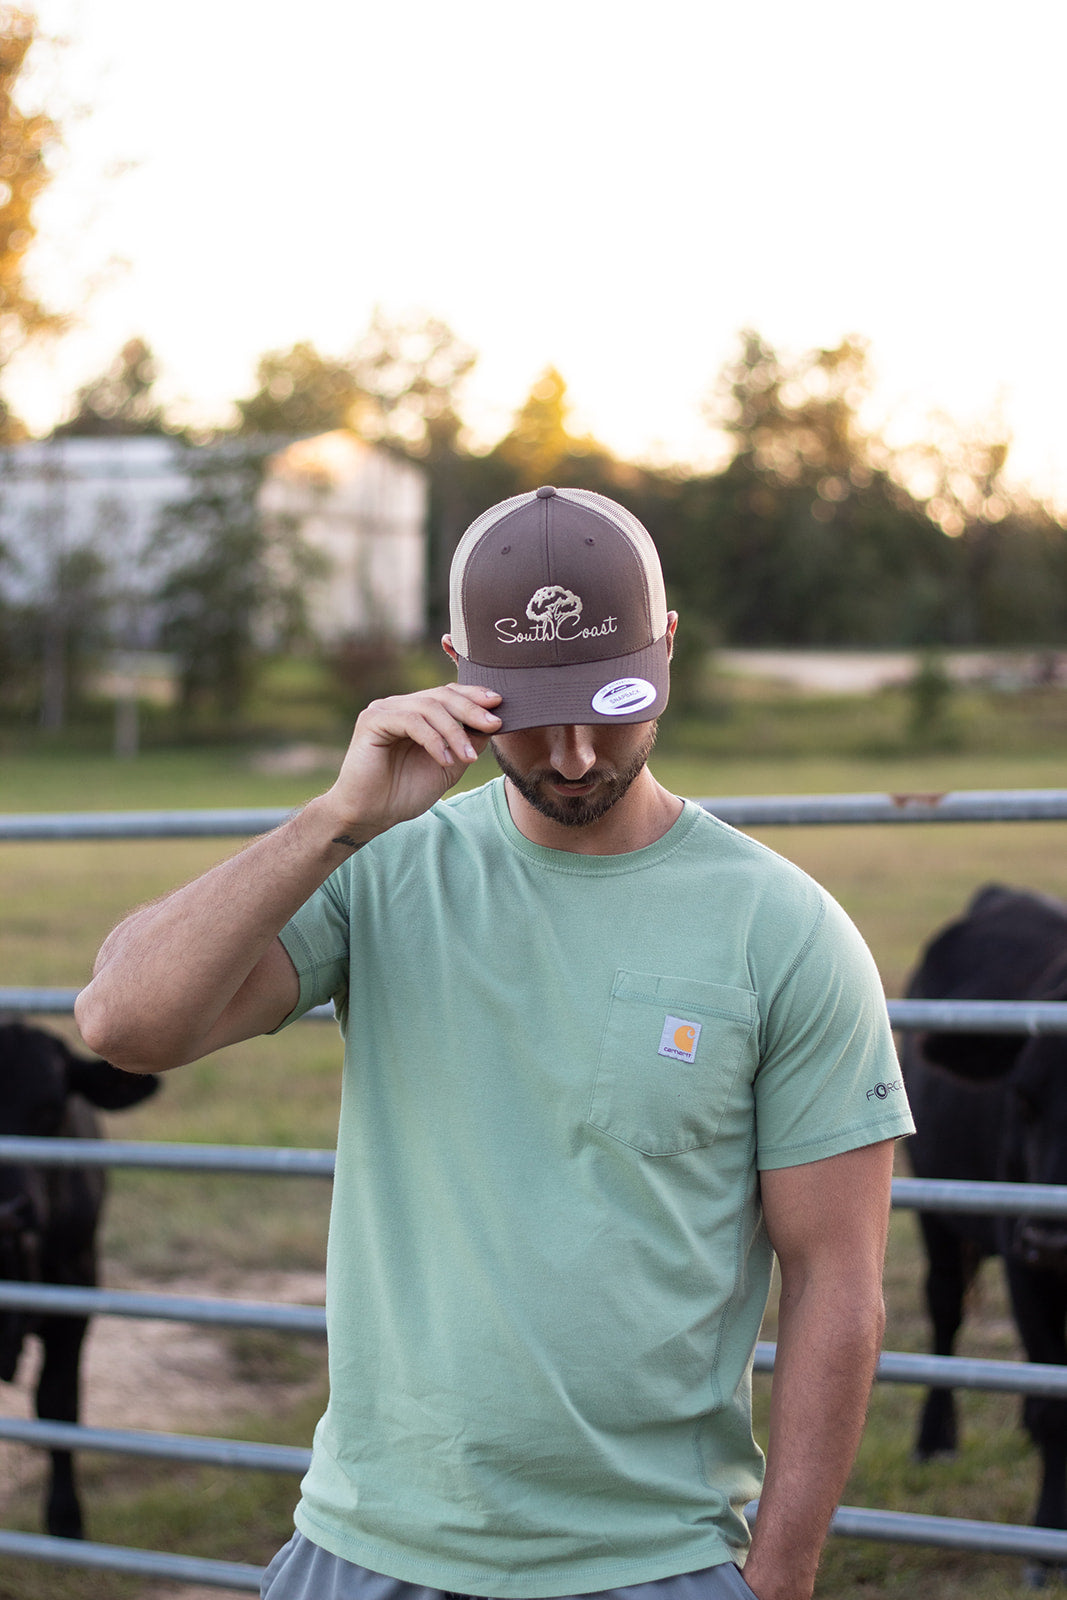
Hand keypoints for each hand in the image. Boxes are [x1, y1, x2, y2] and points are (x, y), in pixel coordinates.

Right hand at [324, 683, 501, 842]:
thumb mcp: (448, 766)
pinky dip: (433, 740)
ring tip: (468, 757)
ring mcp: (384, 710)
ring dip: (454, 731)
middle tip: (494, 724)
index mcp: (416, 713)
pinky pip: (410, 721)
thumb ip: (467, 743)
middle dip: (471, 709)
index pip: (448, 694)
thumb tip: (492, 723)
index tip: (499, 704)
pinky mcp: (372, 721)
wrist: (371, 815)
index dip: (473, 696)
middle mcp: (399, 706)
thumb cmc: (405, 793)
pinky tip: (444, 759)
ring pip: (428, 707)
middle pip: (441, 695)